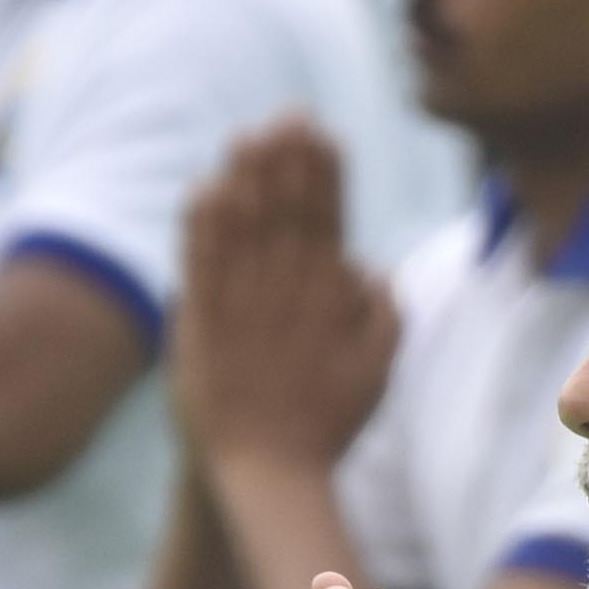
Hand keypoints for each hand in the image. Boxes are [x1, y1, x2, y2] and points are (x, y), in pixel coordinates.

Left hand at [176, 121, 398, 486]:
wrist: (269, 472)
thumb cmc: (326, 422)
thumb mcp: (378, 369)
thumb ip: (385, 311)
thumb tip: (371, 264)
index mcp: (331, 301)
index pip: (329, 221)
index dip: (325, 174)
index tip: (322, 132)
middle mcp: (288, 296)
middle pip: (288, 215)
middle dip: (289, 162)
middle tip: (287, 116)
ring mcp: (244, 309)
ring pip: (246, 231)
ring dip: (246, 180)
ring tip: (247, 137)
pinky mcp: (203, 326)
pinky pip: (202, 265)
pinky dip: (203, 227)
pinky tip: (203, 187)